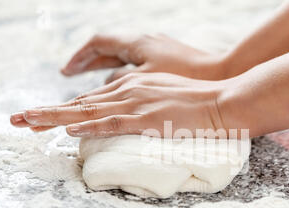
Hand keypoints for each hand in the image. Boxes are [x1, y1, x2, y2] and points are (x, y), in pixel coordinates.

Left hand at [10, 73, 235, 137]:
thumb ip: (146, 105)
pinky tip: (68, 130)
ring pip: (88, 111)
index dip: (63, 109)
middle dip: (47, 112)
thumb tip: (133, 118)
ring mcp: (137, 104)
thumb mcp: (168, 99)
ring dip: (54, 117)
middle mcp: (129, 91)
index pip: (91, 100)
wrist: (224, 101)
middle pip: (81, 103)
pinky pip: (112, 123)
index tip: (42, 116)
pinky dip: (89, 126)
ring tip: (27, 121)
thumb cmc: (200, 104)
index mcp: (134, 86)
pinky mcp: (147, 118)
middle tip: (19, 118)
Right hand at [61, 34, 226, 82]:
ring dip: (102, 66)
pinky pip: (135, 63)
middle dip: (86, 62)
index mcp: (137, 43)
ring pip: (120, 56)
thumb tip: (108, 81)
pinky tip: (119, 83)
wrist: (221, 74)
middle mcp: (144, 42)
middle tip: (70, 74)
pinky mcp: (166, 59)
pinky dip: (122, 71)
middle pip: (106, 49)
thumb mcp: (149, 79)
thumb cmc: (189, 76)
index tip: (66, 71)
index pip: (99, 44)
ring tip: (87, 79)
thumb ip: (123, 79)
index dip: (80, 58)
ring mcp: (155, 49)